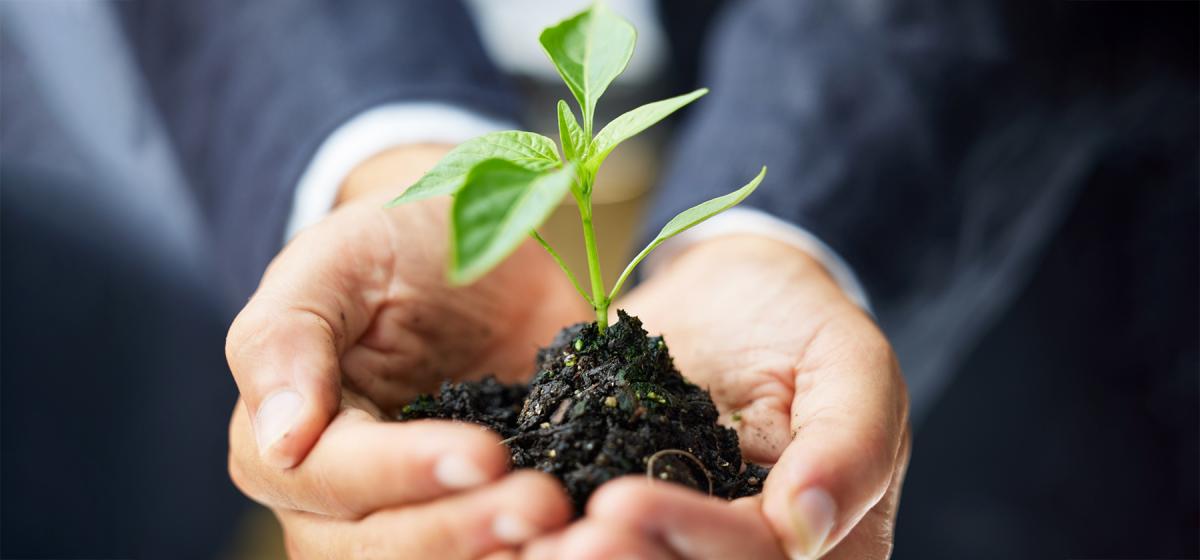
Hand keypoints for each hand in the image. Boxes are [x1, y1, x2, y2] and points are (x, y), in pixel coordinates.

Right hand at [226, 145, 586, 556]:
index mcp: (286, 444)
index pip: (334, 477)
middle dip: (463, 531)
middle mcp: (340, 504)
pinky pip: (500, 552)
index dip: (405, 472)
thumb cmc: (393, 245)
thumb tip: (278, 441)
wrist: (477, 246)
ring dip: (504, 556)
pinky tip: (587, 537)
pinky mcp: (482, 515)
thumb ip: (287, 337)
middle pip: (383, 548)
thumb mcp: (336, 258)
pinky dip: (540, 552)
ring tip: (573, 535)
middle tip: (542, 503)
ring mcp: (415, 517)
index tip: (483, 455)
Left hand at [523, 235, 909, 558]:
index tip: (622, 502)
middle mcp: (748, 556)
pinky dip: (548, 541)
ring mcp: (685, 543)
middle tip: (564, 540)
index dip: (696, 540)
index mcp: (827, 546)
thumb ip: (850, 444)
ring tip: (530, 540)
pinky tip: (510, 527)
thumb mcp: (851, 363)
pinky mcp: (629, 521)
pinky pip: (597, 542)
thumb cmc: (804, 324)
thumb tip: (805, 529)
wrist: (732, 298)